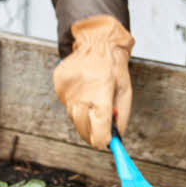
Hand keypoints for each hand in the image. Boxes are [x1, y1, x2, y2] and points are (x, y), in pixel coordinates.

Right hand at [53, 15, 134, 148]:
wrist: (96, 42)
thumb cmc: (114, 68)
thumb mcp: (125, 92)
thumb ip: (121, 117)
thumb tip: (116, 139)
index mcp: (102, 93)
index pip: (99, 127)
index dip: (102, 140)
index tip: (105, 144)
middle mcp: (82, 93)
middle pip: (83, 127)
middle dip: (92, 133)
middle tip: (99, 133)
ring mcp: (68, 90)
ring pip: (74, 117)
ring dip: (83, 117)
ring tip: (92, 100)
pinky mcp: (59, 86)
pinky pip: (67, 104)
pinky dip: (75, 104)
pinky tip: (83, 91)